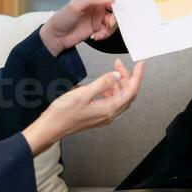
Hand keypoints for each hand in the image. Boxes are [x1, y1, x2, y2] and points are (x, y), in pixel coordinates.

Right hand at [23, 58, 144, 155]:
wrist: (51, 127)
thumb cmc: (63, 113)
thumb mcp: (83, 94)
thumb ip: (102, 83)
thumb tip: (116, 75)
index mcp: (109, 109)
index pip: (131, 90)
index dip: (136, 76)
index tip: (140, 64)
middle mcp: (109, 114)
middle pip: (127, 94)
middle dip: (126, 77)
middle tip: (119, 63)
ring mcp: (104, 116)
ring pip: (119, 97)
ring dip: (118, 83)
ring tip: (111, 71)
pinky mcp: (98, 116)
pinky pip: (111, 101)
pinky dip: (111, 90)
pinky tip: (103, 84)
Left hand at [40, 0, 118, 54]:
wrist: (56, 37)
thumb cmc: (62, 17)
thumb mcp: (77, 4)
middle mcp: (97, 3)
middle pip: (115, 5)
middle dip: (116, 13)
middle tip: (111, 20)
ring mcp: (99, 16)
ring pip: (114, 19)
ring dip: (111, 26)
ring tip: (102, 30)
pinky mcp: (99, 27)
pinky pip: (109, 30)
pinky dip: (105, 34)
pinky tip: (96, 35)